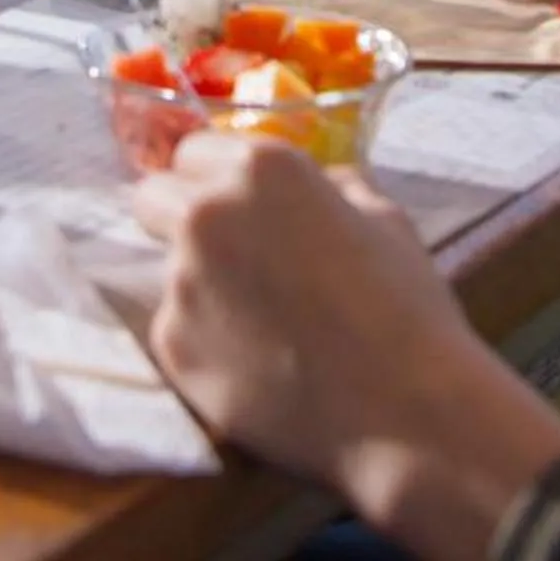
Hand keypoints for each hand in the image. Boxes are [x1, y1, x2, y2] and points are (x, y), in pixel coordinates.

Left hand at [132, 131, 559, 559]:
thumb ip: (331, 187)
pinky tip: (256, 364)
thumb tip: (315, 183)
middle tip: (229, 256)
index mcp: (261, 169)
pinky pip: (176, 329)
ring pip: (168, 269)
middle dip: (180, 218)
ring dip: (201, 285)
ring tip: (260, 325)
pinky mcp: (172, 348)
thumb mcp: (383, 218)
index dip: (215, 178)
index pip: (193, 149)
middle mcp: (207, 215)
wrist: (404, 411)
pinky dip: (206, 342)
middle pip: (152, 197)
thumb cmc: (407, 306)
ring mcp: (182, 283)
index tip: (235, 205)